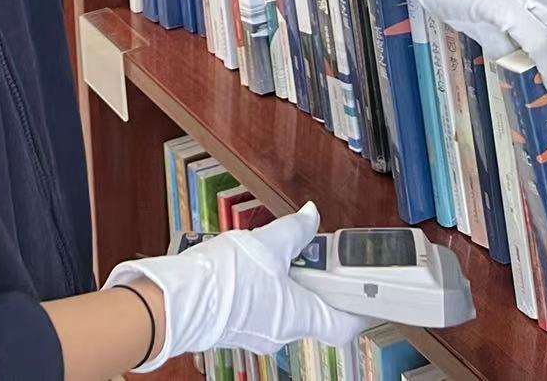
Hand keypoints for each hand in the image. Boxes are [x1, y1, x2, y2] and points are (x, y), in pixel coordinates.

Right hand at [104, 202, 372, 369]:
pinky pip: (263, 304)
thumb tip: (313, 215)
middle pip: (316, 311)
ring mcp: (259, 330)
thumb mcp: (269, 243)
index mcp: (299, 316)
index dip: (360, 308)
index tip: (368, 289)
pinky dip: (266, 283)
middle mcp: (283, 331)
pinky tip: (253, 261)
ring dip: (289, 278)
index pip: (345, 325)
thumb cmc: (225, 280)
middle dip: (319, 281)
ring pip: (287, 305)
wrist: (178, 300)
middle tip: (319, 252)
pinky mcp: (238, 322)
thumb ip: (296, 230)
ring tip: (279, 248)